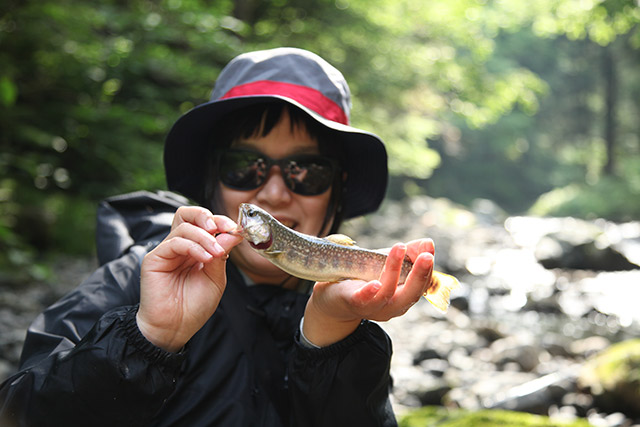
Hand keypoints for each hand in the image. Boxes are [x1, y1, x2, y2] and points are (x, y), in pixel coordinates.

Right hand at [136, 206, 242, 351]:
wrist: (176, 328)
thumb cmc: (194, 306)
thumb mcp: (216, 278)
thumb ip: (222, 255)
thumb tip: (233, 233)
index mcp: (195, 249)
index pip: (204, 223)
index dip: (220, 221)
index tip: (235, 229)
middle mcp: (179, 246)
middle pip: (187, 214)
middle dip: (206, 216)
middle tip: (222, 228)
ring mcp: (166, 251)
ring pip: (184, 226)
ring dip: (205, 237)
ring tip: (216, 253)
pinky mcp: (154, 259)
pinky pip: (174, 242)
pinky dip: (193, 246)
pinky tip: (205, 258)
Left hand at [302, 239, 434, 346]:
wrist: (334, 297)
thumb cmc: (366, 278)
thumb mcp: (388, 264)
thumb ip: (409, 253)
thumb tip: (428, 243)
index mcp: (404, 297)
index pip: (422, 285)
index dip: (428, 268)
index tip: (429, 249)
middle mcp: (393, 306)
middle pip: (411, 294)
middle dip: (420, 274)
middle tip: (427, 256)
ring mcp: (373, 307)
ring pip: (388, 292)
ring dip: (395, 270)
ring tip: (399, 248)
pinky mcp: (354, 303)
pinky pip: (364, 300)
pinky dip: (370, 292)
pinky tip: (375, 283)